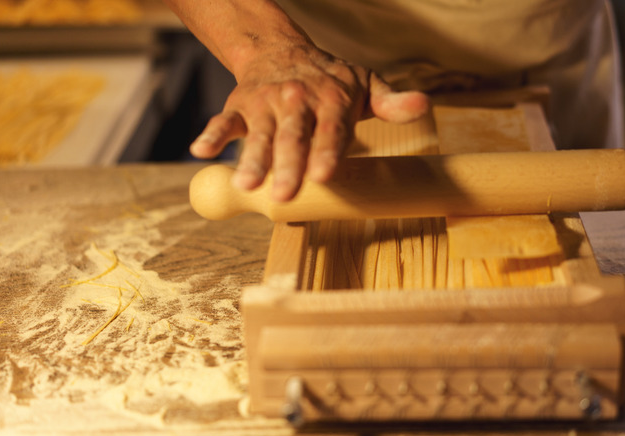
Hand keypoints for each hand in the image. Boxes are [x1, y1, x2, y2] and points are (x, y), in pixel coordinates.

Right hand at [189, 44, 429, 201]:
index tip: (324, 176)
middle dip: (288, 166)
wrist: (283, 52)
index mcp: (331, 99)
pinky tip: (201, 151)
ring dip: (251, 159)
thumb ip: (390, 101)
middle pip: (293, 137)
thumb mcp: (364, 85)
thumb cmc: (330, 80)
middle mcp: (297, 101)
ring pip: (259, 134)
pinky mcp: (240, 106)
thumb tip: (423, 105)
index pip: (331, 130)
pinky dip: (212, 135)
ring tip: (245, 184)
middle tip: (283, 195)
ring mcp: (266, 104)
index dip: (327, 152)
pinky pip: (224, 121)